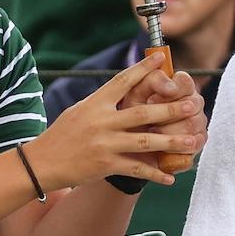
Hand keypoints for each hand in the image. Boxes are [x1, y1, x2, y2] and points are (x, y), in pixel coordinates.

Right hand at [25, 49, 204, 189]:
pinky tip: (170, 177)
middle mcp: (101, 121)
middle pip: (142, 112)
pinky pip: (136, 168)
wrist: (42, 163)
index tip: (160, 58)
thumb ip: (103, 103)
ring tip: (192, 140)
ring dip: (171, 141)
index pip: (122, 81)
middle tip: (191, 105)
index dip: (143, 69)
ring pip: (145, 141)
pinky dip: (154, 173)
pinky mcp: (105, 165)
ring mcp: (104, 143)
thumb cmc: (62, 135)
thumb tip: (123, 89)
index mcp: (95, 103)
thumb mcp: (79, 111)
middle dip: (169, 109)